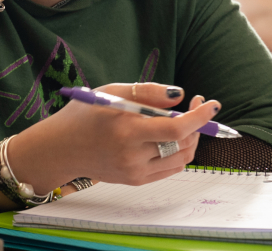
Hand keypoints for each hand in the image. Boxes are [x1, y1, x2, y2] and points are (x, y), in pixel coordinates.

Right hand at [7, 83, 219, 192]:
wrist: (60, 148)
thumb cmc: (83, 115)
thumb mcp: (110, 92)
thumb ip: (147, 92)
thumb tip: (179, 95)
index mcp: (126, 129)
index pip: (175, 128)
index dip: (199, 117)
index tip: (211, 104)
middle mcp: (132, 154)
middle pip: (183, 143)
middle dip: (197, 123)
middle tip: (194, 106)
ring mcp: (135, 170)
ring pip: (181, 157)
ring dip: (190, 139)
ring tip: (183, 122)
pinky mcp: (136, 180)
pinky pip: (170, 168)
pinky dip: (178, 153)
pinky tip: (171, 139)